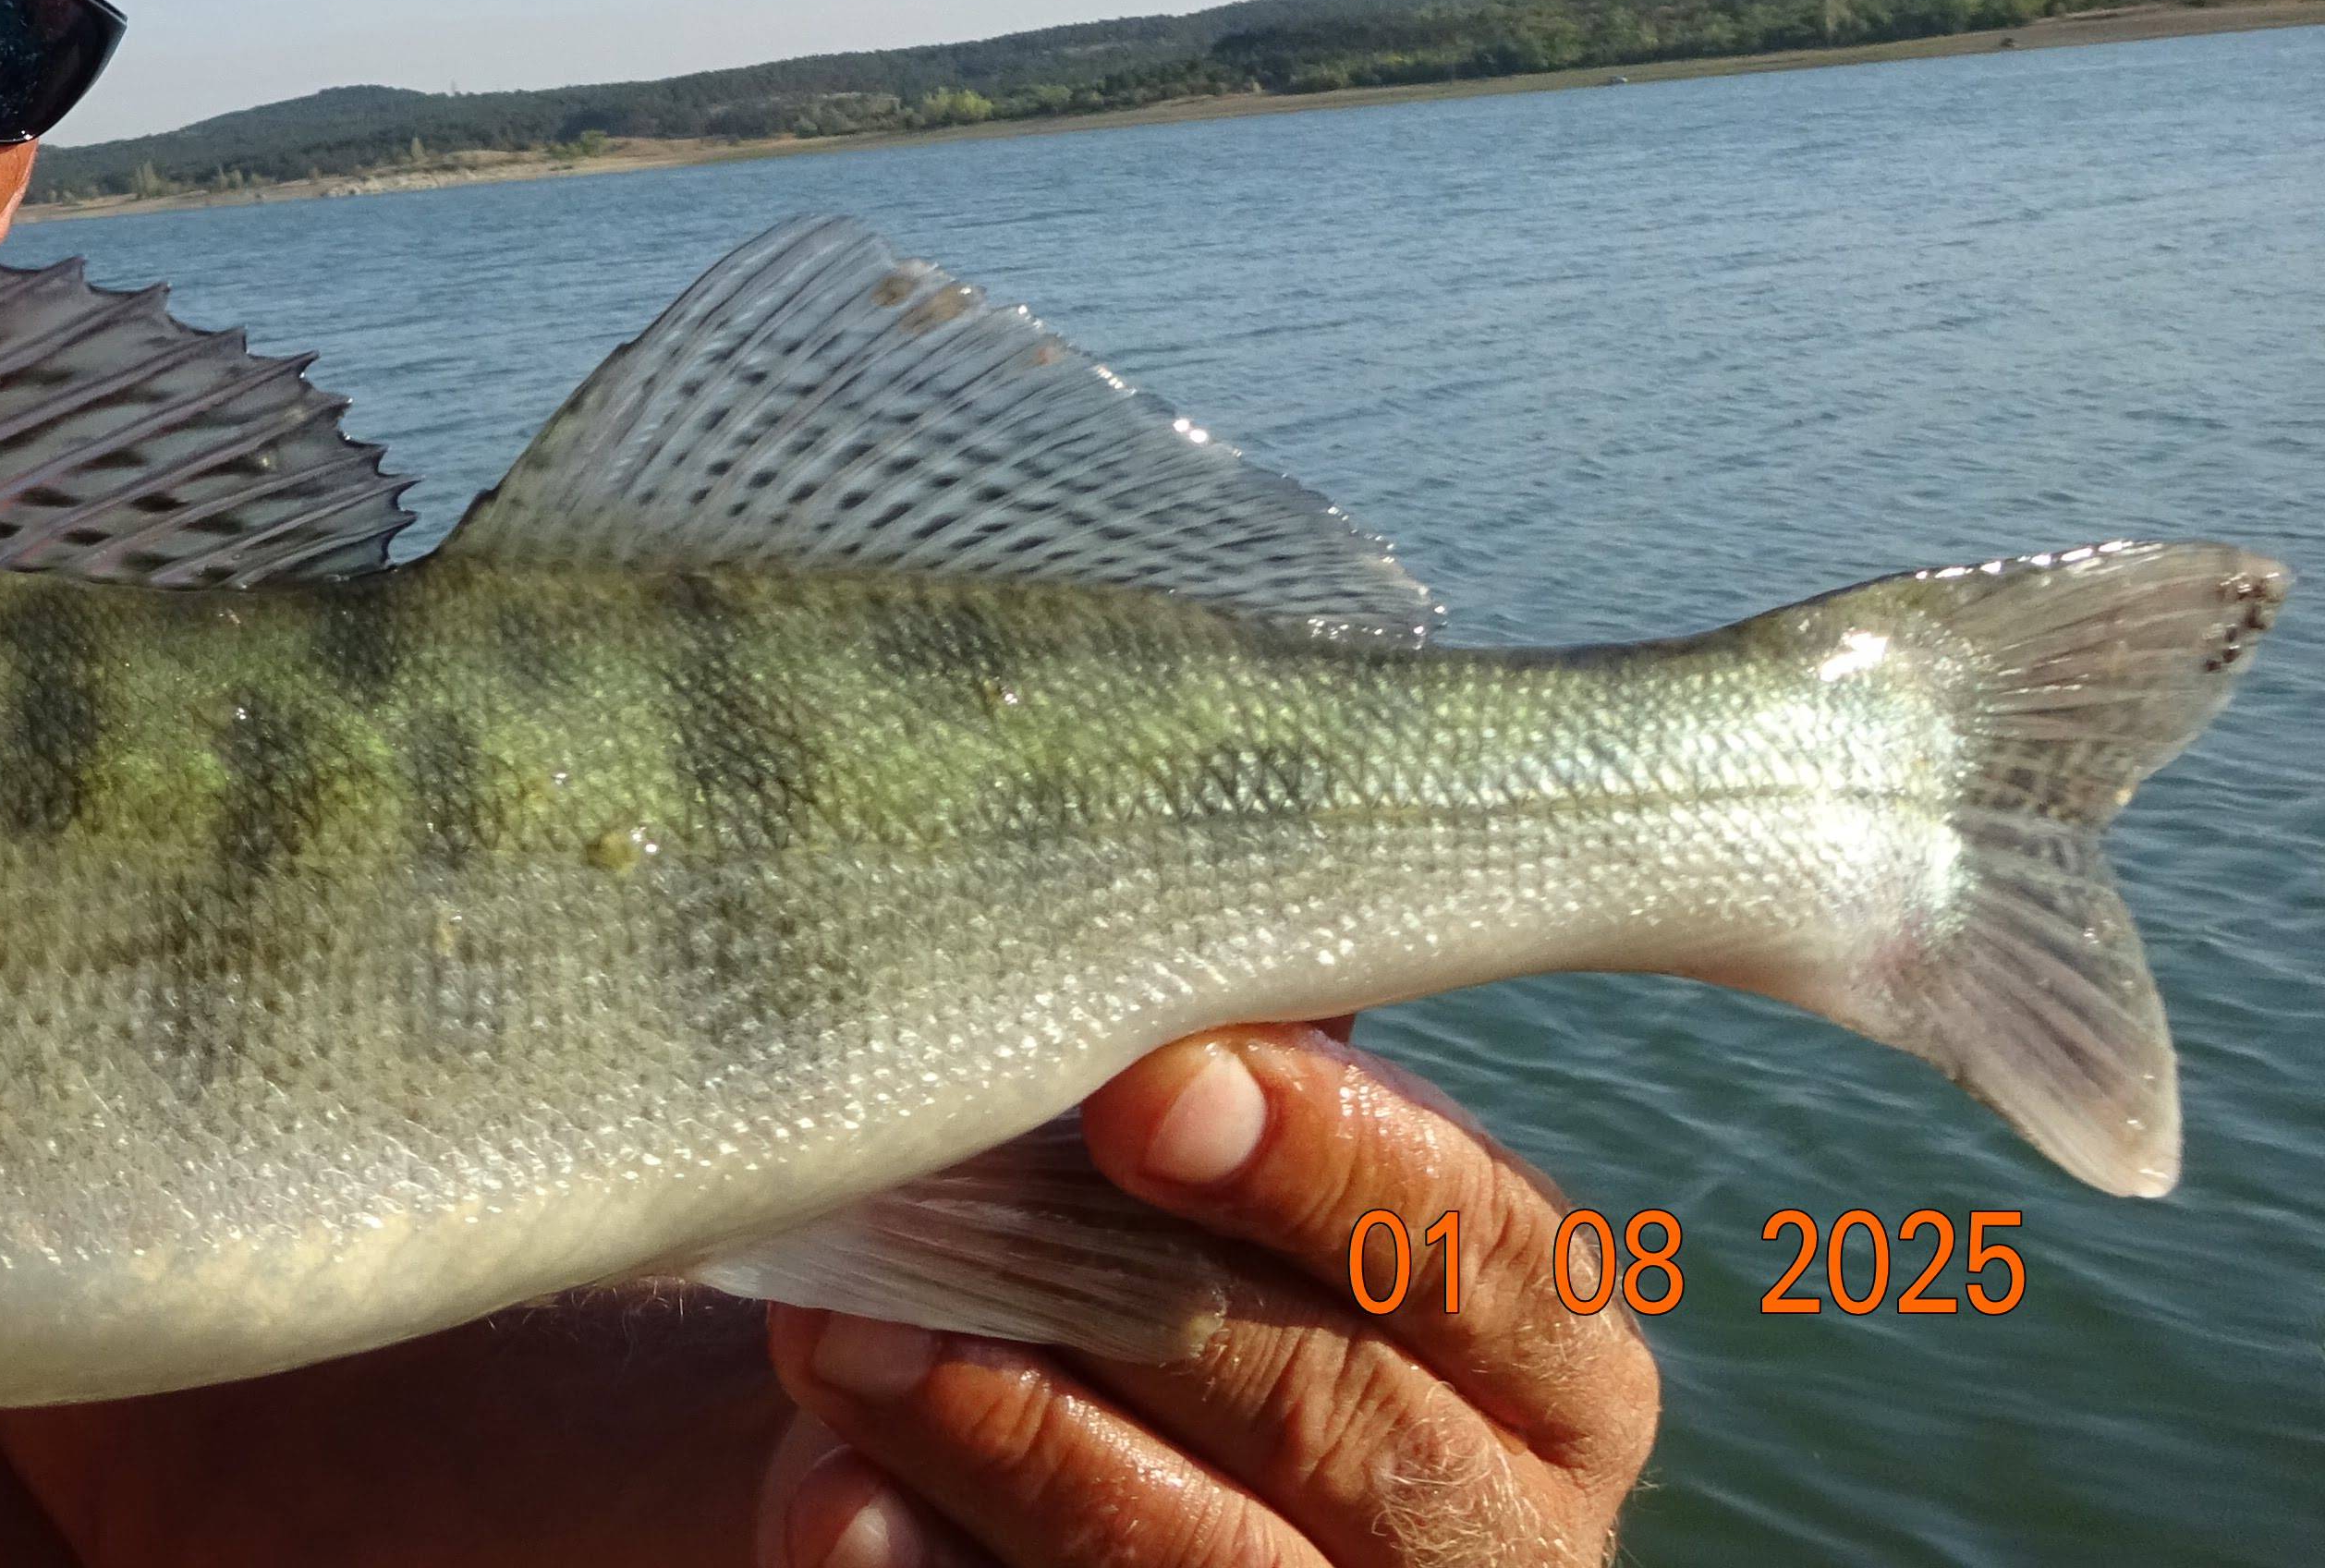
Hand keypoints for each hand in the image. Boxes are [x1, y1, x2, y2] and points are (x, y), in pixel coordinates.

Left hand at [762, 1026, 1655, 1566]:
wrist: (1016, 1428)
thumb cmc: (1135, 1249)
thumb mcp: (1218, 1159)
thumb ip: (1236, 1055)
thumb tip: (1188, 874)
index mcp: (1544, 1361)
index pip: (1488, 1257)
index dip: (1327, 1170)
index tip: (1150, 1090)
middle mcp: (1483, 1526)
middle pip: (1340, 1427)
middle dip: (1129, 1308)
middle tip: (942, 1211)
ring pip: (1200, 1567)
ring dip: (1010, 1445)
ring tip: (840, 1338)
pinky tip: (828, 1492)